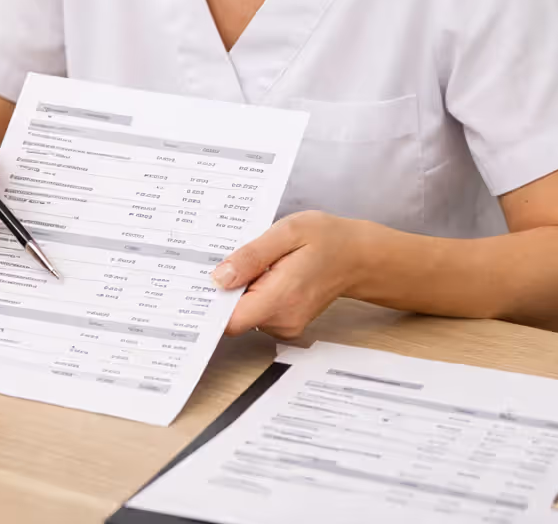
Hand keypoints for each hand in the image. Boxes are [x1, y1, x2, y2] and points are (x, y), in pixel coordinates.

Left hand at [214, 212, 372, 339]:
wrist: (358, 256)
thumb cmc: (326, 239)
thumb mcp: (286, 233)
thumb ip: (251, 257)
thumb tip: (219, 278)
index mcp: (281, 298)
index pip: (229, 320)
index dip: (209, 303)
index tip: (199, 282)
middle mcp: (283, 320)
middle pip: (232, 315)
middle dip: (225, 289)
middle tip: (232, 259)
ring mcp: (286, 325)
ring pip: (243, 313)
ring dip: (241, 289)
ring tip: (258, 262)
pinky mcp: (286, 322)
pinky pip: (256, 311)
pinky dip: (253, 293)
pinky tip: (264, 272)